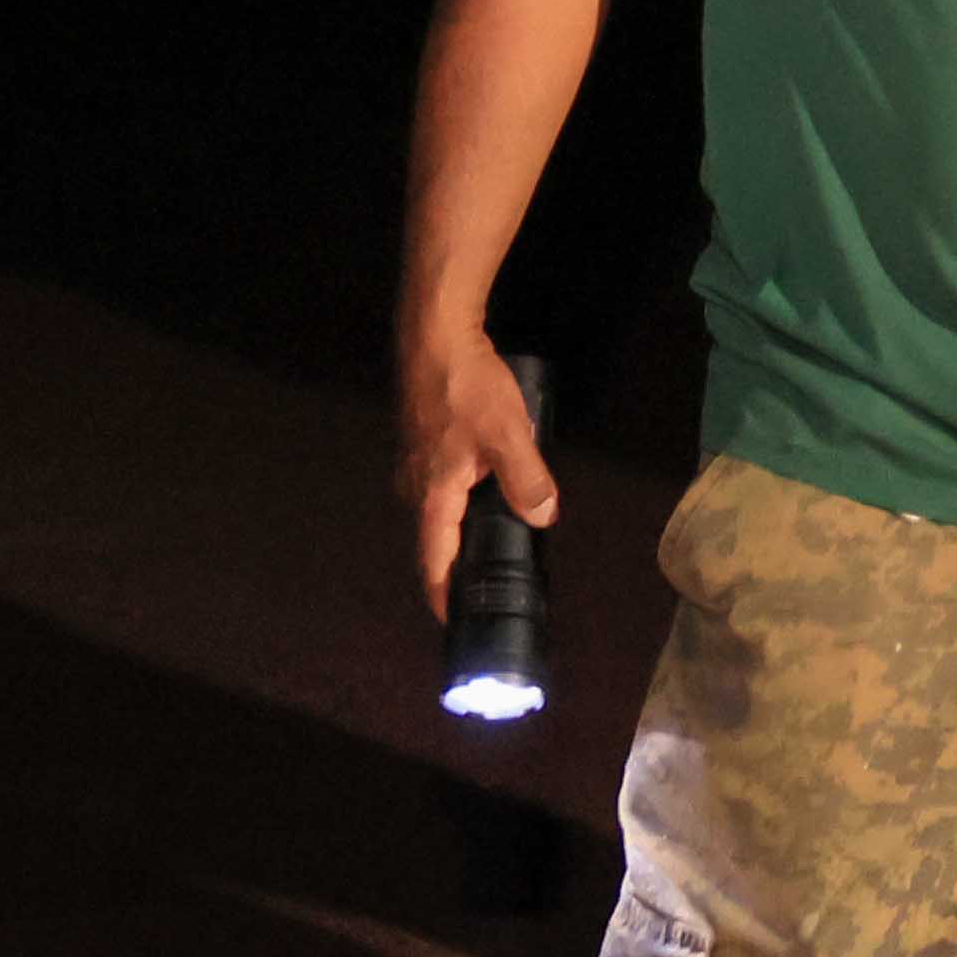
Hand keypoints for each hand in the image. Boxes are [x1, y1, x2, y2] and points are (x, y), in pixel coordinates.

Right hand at [396, 315, 558, 607]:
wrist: (436, 333)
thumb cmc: (468, 387)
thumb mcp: (508, 435)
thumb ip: (527, 480)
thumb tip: (542, 517)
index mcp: (432, 493)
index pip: (434, 559)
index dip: (443, 595)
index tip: (455, 622)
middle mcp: (414, 484)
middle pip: (434, 536)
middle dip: (457, 562)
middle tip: (487, 581)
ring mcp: (414, 461)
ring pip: (438, 508)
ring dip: (460, 526)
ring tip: (492, 541)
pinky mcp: (421, 439)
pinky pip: (440, 483)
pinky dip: (460, 497)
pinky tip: (485, 490)